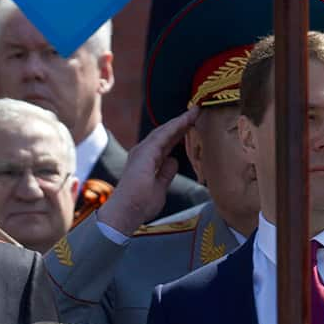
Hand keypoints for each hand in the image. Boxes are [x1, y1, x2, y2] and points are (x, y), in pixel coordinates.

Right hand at [97, 106, 199, 234]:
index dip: (179, 133)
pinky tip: (186, 119)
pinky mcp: (145, 152)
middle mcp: (143, 153)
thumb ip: (166, 173)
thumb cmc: (140, 205)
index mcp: (147, 161)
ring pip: (164, 131)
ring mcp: (142, 151)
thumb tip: (173, 161)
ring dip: (180, 121)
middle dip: (181, 124)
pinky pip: (163, 135)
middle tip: (196, 113)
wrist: (127, 212)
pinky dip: (175, 126)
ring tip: (195, 112)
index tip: (193, 125)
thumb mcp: (160, 188)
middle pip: (166, 134)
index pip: (167, 144)